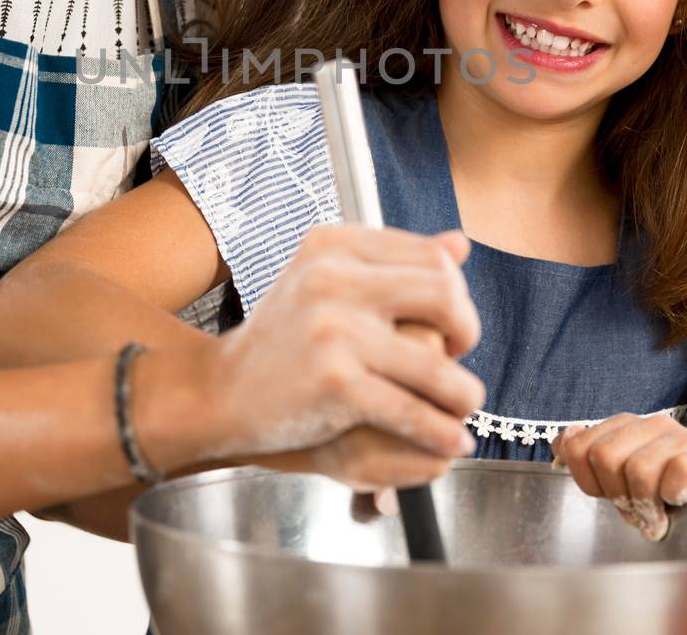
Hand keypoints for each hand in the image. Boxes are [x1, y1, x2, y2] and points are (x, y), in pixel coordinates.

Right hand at [206, 225, 484, 463]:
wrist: (219, 389)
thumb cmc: (284, 338)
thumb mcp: (328, 281)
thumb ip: (392, 262)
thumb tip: (461, 244)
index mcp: (335, 245)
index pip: (431, 256)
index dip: (456, 291)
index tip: (448, 322)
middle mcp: (333, 278)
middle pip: (444, 295)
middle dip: (467, 330)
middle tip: (458, 356)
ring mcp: (334, 331)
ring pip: (437, 363)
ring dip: (464, 393)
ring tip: (463, 405)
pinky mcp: (335, 383)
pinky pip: (412, 410)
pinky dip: (440, 431)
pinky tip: (450, 441)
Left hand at [551, 413, 686, 540]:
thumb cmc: (659, 498)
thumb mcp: (615, 480)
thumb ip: (584, 457)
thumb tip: (563, 442)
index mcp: (625, 424)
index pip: (578, 448)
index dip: (589, 482)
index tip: (610, 496)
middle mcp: (653, 423)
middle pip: (605, 458)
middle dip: (618, 494)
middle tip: (637, 509)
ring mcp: (682, 437)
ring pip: (639, 470)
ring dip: (647, 503)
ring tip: (658, 512)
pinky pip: (677, 473)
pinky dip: (673, 496)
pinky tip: (679, 502)